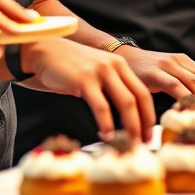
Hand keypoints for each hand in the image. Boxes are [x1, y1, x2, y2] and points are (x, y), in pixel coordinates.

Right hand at [21, 38, 155, 141]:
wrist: (44, 50)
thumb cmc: (69, 66)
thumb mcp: (96, 71)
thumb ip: (111, 88)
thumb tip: (124, 118)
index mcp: (120, 65)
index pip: (143, 92)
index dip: (149, 116)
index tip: (149, 134)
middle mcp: (114, 66)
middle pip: (139, 98)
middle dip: (144, 124)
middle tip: (144, 144)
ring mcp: (100, 72)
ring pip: (126, 102)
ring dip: (131, 127)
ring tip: (129, 143)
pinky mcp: (84, 80)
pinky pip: (101, 106)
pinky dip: (107, 124)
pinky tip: (106, 135)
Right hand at [115, 46, 194, 106]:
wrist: (119, 57)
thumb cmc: (143, 72)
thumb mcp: (165, 73)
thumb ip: (179, 84)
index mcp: (183, 60)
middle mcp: (177, 60)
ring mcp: (166, 64)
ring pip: (193, 82)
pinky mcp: (154, 73)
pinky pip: (175, 87)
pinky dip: (184, 99)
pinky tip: (186, 111)